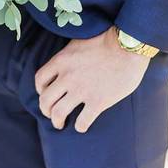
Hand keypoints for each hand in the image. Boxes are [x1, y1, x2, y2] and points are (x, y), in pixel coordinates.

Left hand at [35, 27, 149, 132]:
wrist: (128, 46)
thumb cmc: (106, 40)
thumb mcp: (78, 42)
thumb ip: (68, 56)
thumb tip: (64, 63)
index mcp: (61, 61)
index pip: (40, 80)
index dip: (40, 90)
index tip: (45, 94)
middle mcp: (67, 77)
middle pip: (46, 100)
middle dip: (45, 110)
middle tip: (50, 115)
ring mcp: (81, 90)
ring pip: (59, 113)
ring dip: (57, 121)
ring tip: (60, 124)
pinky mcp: (98, 101)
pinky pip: (82, 121)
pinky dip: (80, 127)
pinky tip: (82, 126)